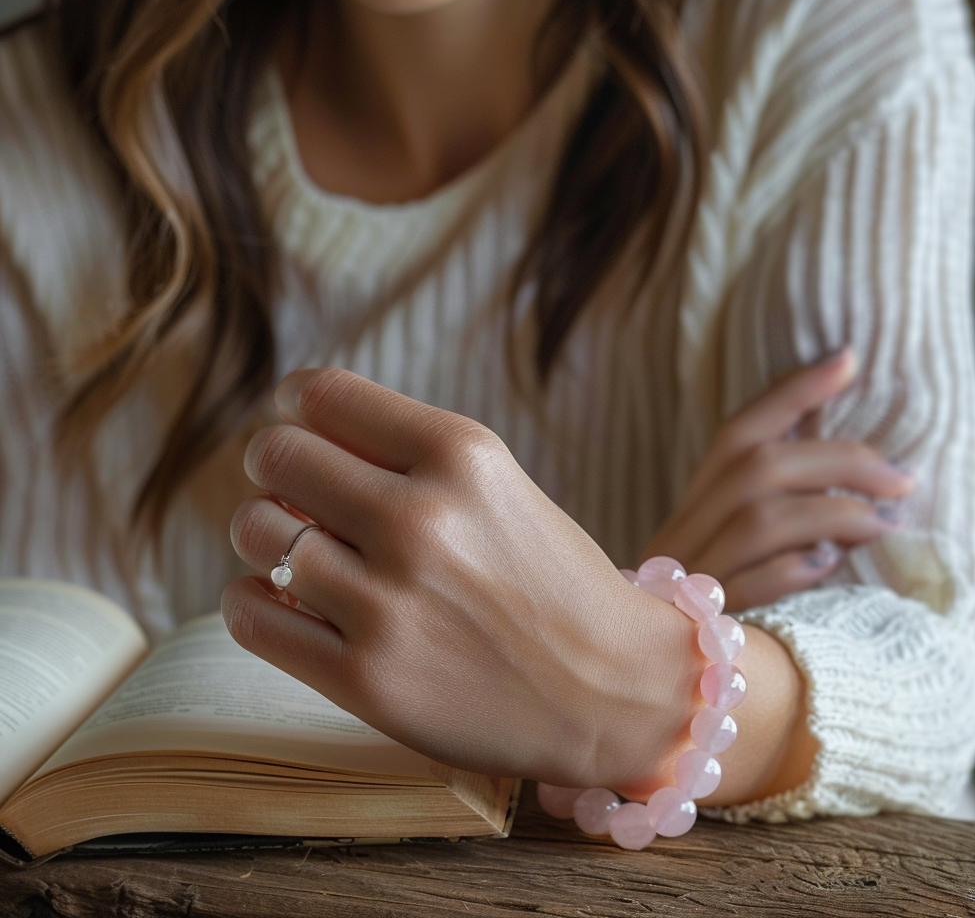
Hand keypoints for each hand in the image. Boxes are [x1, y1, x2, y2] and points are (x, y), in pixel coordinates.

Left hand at [223, 369, 701, 791]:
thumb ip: (407, 454)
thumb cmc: (554, 580)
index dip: (292, 401)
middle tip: (292, 489)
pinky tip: (285, 600)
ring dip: (265, 535)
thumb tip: (294, 434)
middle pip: (277, 456)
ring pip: (255, 532)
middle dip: (274, 466)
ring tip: (299, 551)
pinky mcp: (366, 679)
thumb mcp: (498, 486)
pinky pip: (251, 614)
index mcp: (462, 455)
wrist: (613, 690)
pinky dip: (253, 599)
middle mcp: (420, 519)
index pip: (323, 394)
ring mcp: (389, 602)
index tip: (291, 417)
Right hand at [643, 349, 914, 610]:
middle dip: (837, 460)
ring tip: (885, 523)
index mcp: (693, 499)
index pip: (740, 429)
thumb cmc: (691, 590)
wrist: (625, 661)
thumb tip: (826, 437)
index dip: (791, 392)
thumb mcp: (719, 533)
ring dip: (830, 512)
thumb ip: (765, 488)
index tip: (848, 358)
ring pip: (759, 519)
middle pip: (756, 466)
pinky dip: (792, 570)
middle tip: (902, 475)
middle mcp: (686, 526)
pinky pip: (748, 588)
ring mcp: (690, 573)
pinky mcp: (700, 622)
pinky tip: (827, 566)